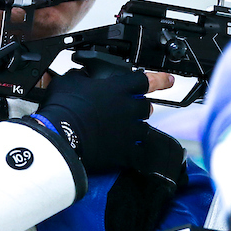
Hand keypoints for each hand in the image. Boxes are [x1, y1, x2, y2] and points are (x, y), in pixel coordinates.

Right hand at [36, 68, 153, 173]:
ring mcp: (131, 131)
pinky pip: (139, 152)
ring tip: (121, 132)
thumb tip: (81, 78)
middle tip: (128, 111)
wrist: (61, 138)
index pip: (147, 80)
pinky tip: (126, 153)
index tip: (169, 80)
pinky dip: (133, 152)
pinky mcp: (126, 152)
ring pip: (144, 129)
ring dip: (136, 129)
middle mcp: (130, 108)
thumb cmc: (64, 108)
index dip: (160, 79)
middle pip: (146, 107)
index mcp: (119, 88)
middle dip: (139, 108)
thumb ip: (82, 77)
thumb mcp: (69, 81)